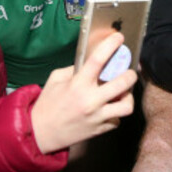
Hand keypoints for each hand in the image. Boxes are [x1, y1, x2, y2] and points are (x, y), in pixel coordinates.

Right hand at [31, 32, 135, 153]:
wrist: (41, 133)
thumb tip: (91, 62)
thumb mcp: (55, 80)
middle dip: (131, 74)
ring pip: (127, 106)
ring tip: (123, 93)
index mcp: (78, 84)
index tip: (119, 38)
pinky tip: (108, 109)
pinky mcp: (100, 130)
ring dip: (128, 97)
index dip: (111, 45)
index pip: (98, 60)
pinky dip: (115, 114)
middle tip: (129, 72)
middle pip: (122, 83)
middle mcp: (90, 100)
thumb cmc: (48, 104)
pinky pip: (117, 120)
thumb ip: (74, 69)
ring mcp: (97, 117)